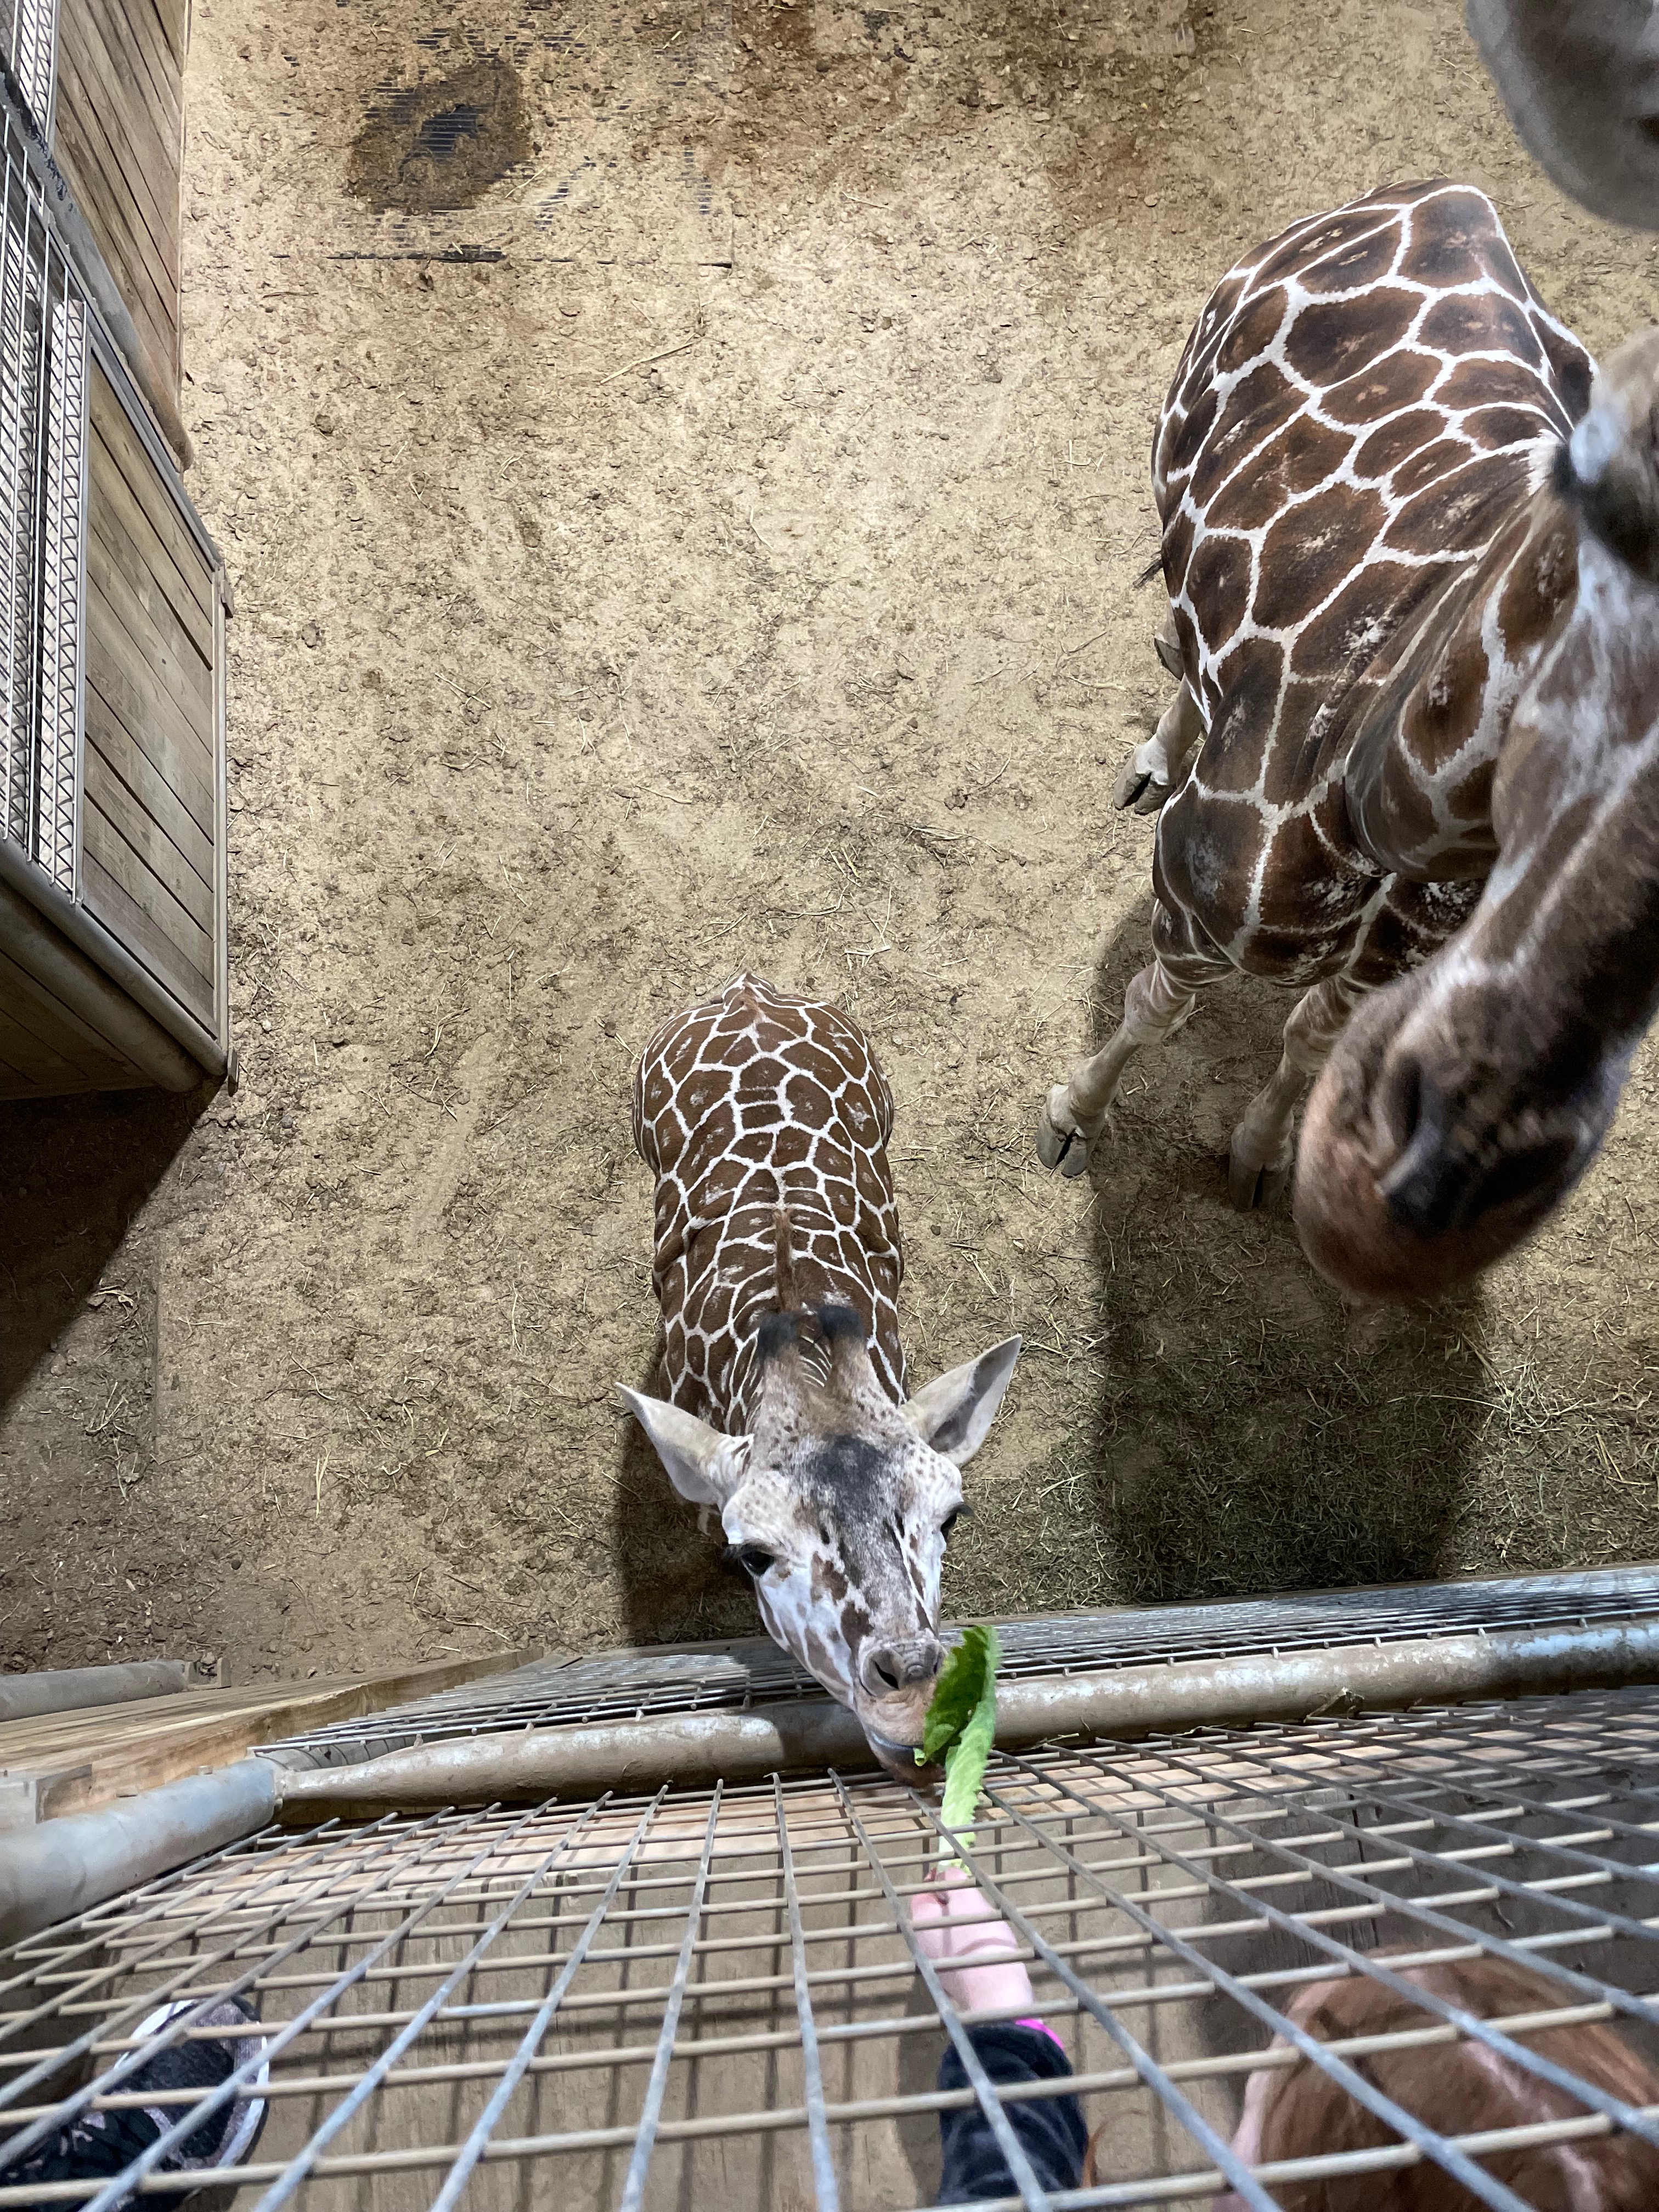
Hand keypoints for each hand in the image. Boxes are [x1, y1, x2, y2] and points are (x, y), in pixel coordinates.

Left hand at [909, 1872, 1035, 2016]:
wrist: (998, 1995)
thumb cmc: (979, 1941)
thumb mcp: (966, 1899)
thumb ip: (953, 1881)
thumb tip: (944, 1874)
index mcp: (920, 1924)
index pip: (923, 1892)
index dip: (940, 1880)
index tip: (959, 1877)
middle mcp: (923, 1946)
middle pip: (939, 1912)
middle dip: (959, 1902)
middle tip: (979, 1901)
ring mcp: (940, 1965)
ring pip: (953, 1931)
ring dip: (970, 1922)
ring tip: (989, 1922)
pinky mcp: (958, 1978)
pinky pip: (964, 1950)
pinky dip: (975, 1942)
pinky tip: (990, 1944)